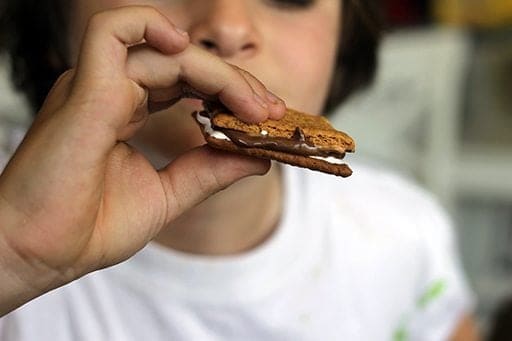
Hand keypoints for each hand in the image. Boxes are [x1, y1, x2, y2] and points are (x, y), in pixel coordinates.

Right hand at [0, 5, 284, 315]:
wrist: (40, 255)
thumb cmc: (89, 227)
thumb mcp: (169, 194)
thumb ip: (211, 170)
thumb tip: (260, 157)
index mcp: (124, 110)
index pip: (187, 82)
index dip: (229, 93)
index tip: (266, 117)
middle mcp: (111, 90)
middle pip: (184, 63)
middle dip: (234, 83)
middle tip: (270, 110)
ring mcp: (96, 86)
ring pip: (165, 49)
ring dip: (217, 72)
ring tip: (252, 105)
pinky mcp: (85, 91)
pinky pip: (113, 31)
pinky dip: (151, 27)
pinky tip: (185, 49)